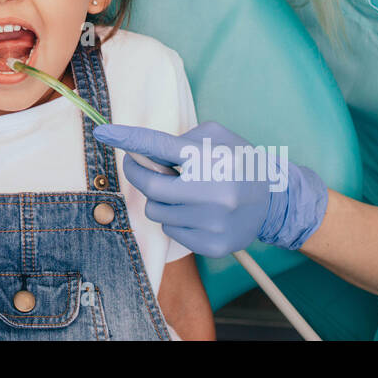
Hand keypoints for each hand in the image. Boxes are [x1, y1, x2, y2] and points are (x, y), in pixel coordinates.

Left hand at [92, 121, 327, 257]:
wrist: (274, 200)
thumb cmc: (238, 162)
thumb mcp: (216, 137)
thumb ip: (180, 140)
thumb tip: (144, 151)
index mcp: (211, 159)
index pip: (160, 146)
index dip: (128, 139)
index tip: (103, 132)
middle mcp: (212, 192)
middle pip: (151, 186)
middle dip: (140, 174)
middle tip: (142, 166)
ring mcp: (212, 222)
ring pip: (157, 211)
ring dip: (160, 200)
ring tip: (183, 192)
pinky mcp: (212, 245)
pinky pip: (172, 231)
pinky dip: (176, 219)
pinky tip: (196, 211)